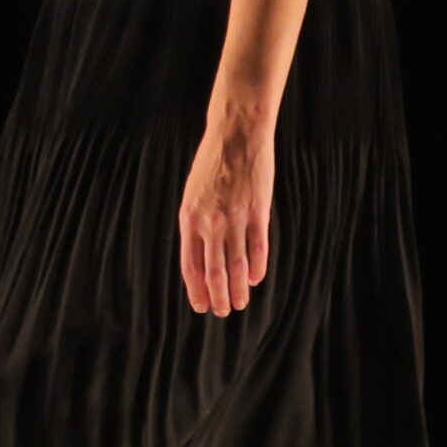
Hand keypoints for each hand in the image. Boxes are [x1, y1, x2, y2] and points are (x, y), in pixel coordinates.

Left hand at [179, 115, 273, 316]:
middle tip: (223, 312)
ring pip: (236, 266)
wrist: (236, 134)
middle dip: (218, 296)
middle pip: (213, 272)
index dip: (196, 289)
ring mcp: (234, 218)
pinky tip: (255, 279)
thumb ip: (195, 223)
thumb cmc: (212, 163)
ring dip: (238, 289)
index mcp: (189, 219)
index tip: (201, 305)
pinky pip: (258, 248)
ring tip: (240, 303)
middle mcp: (209, 223)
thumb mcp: (192, 193)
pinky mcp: (257, 212)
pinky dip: (257, 268)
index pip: (190, 265)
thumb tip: (200, 253)